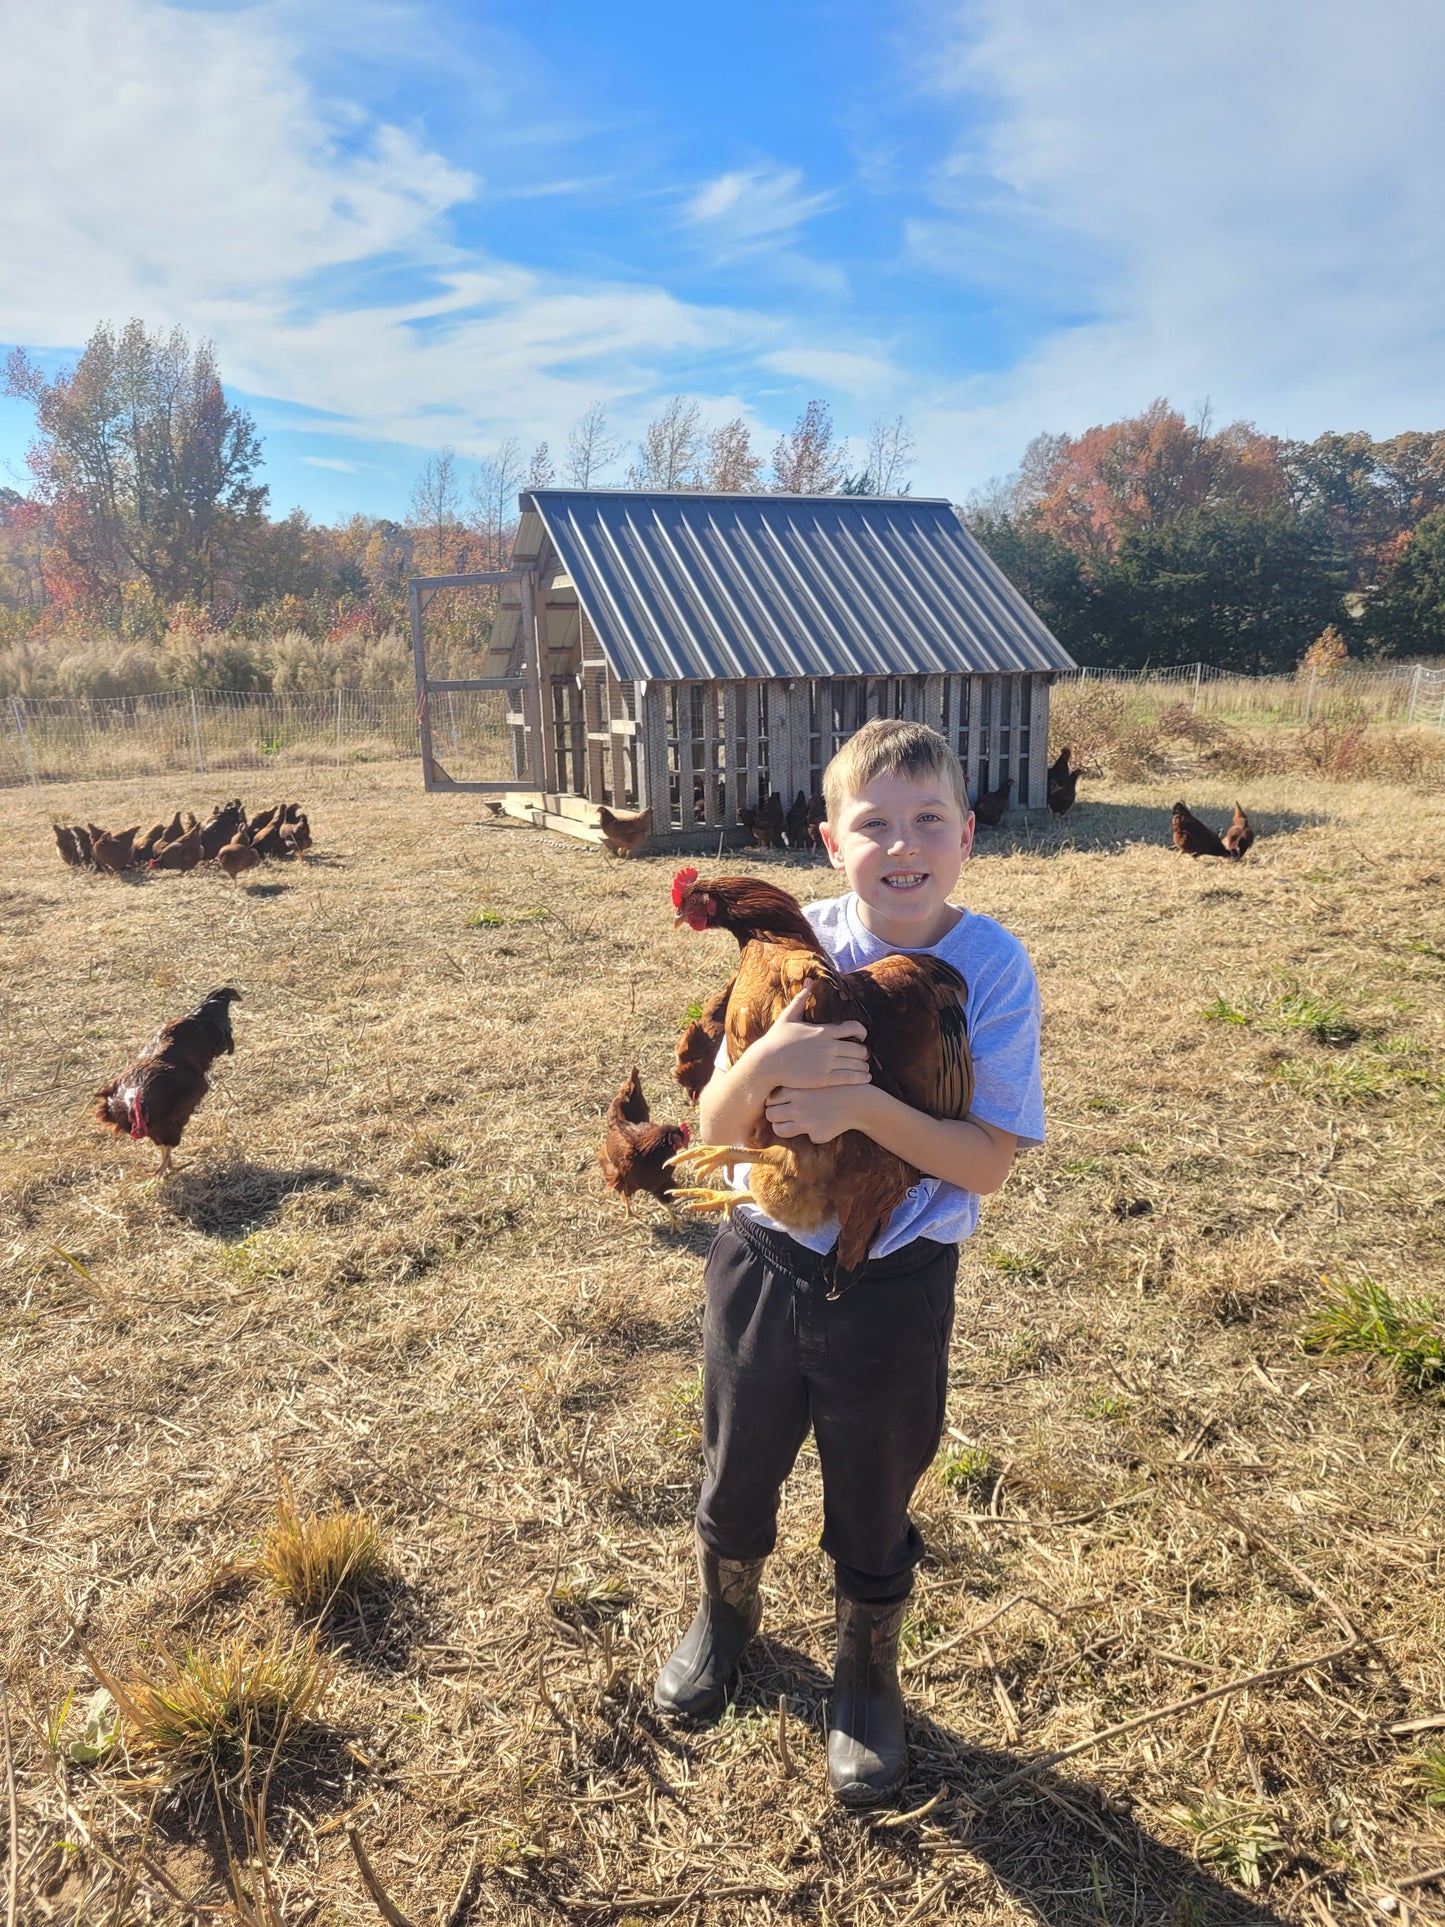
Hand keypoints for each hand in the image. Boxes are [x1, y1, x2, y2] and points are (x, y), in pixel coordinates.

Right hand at [755, 988, 869, 1090]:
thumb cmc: (775, 1040)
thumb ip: (801, 999)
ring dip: (864, 1065)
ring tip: (864, 1067)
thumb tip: (809, 980)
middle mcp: (828, 1046)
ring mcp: (827, 1063)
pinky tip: (865, 1078)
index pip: (854, 1027)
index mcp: (822, 1031)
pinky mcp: (824, 1079)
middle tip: (863, 1054)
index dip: (862, 1032)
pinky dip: (861, 1077)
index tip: (861, 1036)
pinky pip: (850, 1078)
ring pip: (857, 1063)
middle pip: (860, 1048)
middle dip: (864, 1051)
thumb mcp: (787, 1017)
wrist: (765, 1064)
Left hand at [765, 1082, 872, 1143]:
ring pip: (779, 1130)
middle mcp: (797, 1106)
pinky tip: (823, 1124)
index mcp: (795, 1090)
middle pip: (770, 1114)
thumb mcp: (812, 1079)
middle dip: (774, 1115)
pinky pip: (805, 1137)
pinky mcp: (816, 1134)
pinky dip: (811, 1132)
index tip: (780, 1102)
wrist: (858, 1101)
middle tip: (783, 1113)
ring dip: (783, 1127)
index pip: (769, 1099)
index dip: (773, 1102)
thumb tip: (769, 1095)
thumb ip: (792, 1087)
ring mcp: (806, 1122)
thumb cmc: (833, 1088)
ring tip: (793, 1122)